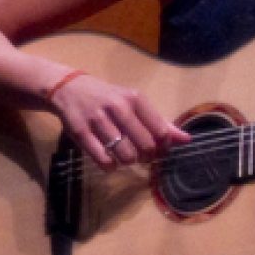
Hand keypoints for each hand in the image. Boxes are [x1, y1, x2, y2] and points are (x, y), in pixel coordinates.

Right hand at [46, 67, 187, 170]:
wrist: (68, 88)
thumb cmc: (107, 98)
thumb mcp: (133, 104)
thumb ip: (159, 122)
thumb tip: (186, 140)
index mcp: (134, 99)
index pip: (161, 131)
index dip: (163, 146)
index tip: (157, 149)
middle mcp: (117, 107)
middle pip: (145, 145)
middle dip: (147, 157)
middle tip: (141, 156)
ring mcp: (97, 119)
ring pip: (125, 154)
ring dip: (128, 162)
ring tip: (125, 157)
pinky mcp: (80, 132)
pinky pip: (103, 160)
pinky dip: (110, 166)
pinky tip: (110, 161)